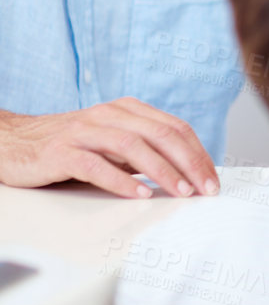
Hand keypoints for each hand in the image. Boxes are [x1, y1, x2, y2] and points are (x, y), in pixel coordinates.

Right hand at [0, 100, 219, 198]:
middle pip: (160, 134)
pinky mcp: (62, 151)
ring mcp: (84, 132)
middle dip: (189, 162)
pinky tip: (138, 195)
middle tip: (205, 188)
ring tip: (180, 191)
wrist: (13, 142)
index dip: (197, 152)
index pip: (173, 127)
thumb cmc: (68, 146)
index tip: (212, 178)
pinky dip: (121, 181)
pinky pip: (96, 165)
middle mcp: (108, 115)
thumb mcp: (111, 144)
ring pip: (132, 146)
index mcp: (126, 110)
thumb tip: (184, 172)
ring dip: (162, 171)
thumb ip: (142, 151)